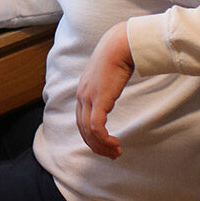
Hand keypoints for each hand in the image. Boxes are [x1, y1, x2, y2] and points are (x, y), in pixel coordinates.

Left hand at [75, 22, 134, 158]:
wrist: (119, 46)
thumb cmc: (116, 58)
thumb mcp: (107, 75)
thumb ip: (105, 85)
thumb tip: (110, 90)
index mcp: (82, 91)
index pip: (81, 120)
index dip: (91, 135)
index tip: (106, 143)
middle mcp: (81, 95)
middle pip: (82, 129)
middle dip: (96, 145)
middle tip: (112, 154)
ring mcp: (88, 98)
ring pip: (88, 132)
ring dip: (102, 146)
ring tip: (116, 152)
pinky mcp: (98, 100)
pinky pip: (96, 128)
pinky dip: (104, 140)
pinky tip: (115, 143)